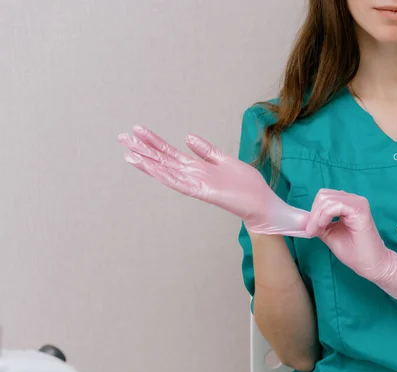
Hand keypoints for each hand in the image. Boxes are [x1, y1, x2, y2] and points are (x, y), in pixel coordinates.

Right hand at [118, 125, 309, 236]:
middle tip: (122, 137)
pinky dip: (167, 176)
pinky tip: (153, 168)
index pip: (171, 153)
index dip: (154, 142)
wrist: (262, 205)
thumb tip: (188, 137)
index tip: (137, 130)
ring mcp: (198, 185)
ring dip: (149, 163)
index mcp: (199, 167)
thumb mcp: (226, 161)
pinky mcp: (205, 193)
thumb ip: (207, 151)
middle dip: (144, 149)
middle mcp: (194, 176)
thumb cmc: (247, 185)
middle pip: (164, 160)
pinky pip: (182, 184)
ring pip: (167, 172)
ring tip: (129, 153)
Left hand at [305, 189, 396, 307]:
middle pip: (323, 195)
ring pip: (326, 199)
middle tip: (312, 231)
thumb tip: (300, 219)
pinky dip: (324, 216)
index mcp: (347, 203)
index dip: (313, 212)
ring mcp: (358, 203)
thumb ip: (317, 224)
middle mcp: (353, 199)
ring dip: (317, 217)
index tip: (309, 230)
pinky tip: (323, 228)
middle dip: (313, 214)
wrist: (371, 264)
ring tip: (316, 232)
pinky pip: (334, 206)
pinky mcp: (360, 210)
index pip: (323, 197)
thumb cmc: (354, 251)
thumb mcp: (329, 234)